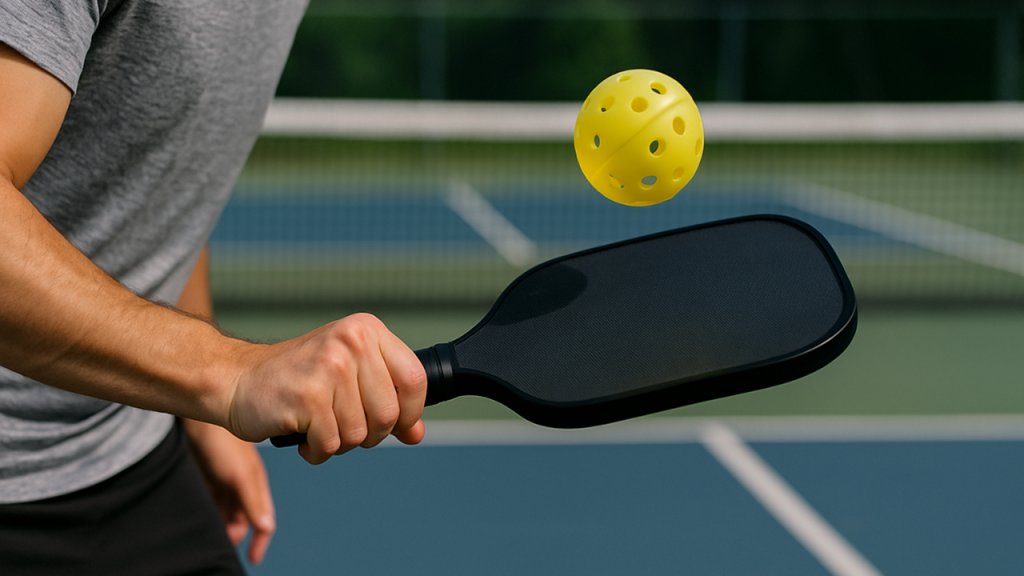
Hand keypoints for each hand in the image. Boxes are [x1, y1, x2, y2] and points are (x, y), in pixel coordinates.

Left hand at [183, 419, 275, 564]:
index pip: (263, 519)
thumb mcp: (241, 475)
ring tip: (209, 536)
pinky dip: (208, 513)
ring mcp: (224, 481)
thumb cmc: (222, 442)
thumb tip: (267, 527)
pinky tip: (199, 519)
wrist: (196, 415)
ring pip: (226, 513)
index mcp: (256, 485)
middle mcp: (242, 485)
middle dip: (236, 535)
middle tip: (221, 548)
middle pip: (243, 519)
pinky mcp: (206, 477)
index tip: (253, 559)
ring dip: (221, 525)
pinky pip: (210, 503)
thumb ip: (254, 501)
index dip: (260, 540)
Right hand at [226, 313, 427, 463]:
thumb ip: (386, 399)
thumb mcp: (348, 377)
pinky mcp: (308, 396)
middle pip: (389, 414)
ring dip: (338, 443)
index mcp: (367, 330)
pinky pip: (331, 445)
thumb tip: (416, 433)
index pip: (415, 378)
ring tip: (317, 426)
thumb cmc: (296, 379)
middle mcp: (351, 342)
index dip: (410, 412)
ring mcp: (329, 367)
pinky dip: (317, 452)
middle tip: (342, 427)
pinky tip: (302, 435)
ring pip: (360, 434)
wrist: (235, 379)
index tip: (394, 424)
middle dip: (369, 435)